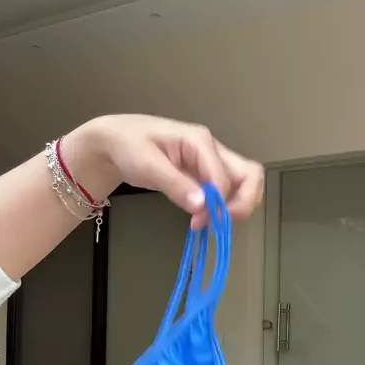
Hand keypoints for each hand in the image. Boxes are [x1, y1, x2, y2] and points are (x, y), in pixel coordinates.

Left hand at [74, 114, 264, 227]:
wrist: (116, 141)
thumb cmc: (129, 146)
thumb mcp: (147, 166)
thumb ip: (175, 186)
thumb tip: (202, 206)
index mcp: (199, 141)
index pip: (224, 176)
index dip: (218, 203)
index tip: (199, 221)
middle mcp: (211, 150)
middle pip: (249, 174)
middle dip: (244, 202)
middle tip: (221, 223)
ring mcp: (210, 161)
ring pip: (242, 183)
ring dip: (234, 205)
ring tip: (209, 221)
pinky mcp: (204, 173)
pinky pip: (225, 190)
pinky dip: (222, 206)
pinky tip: (202, 216)